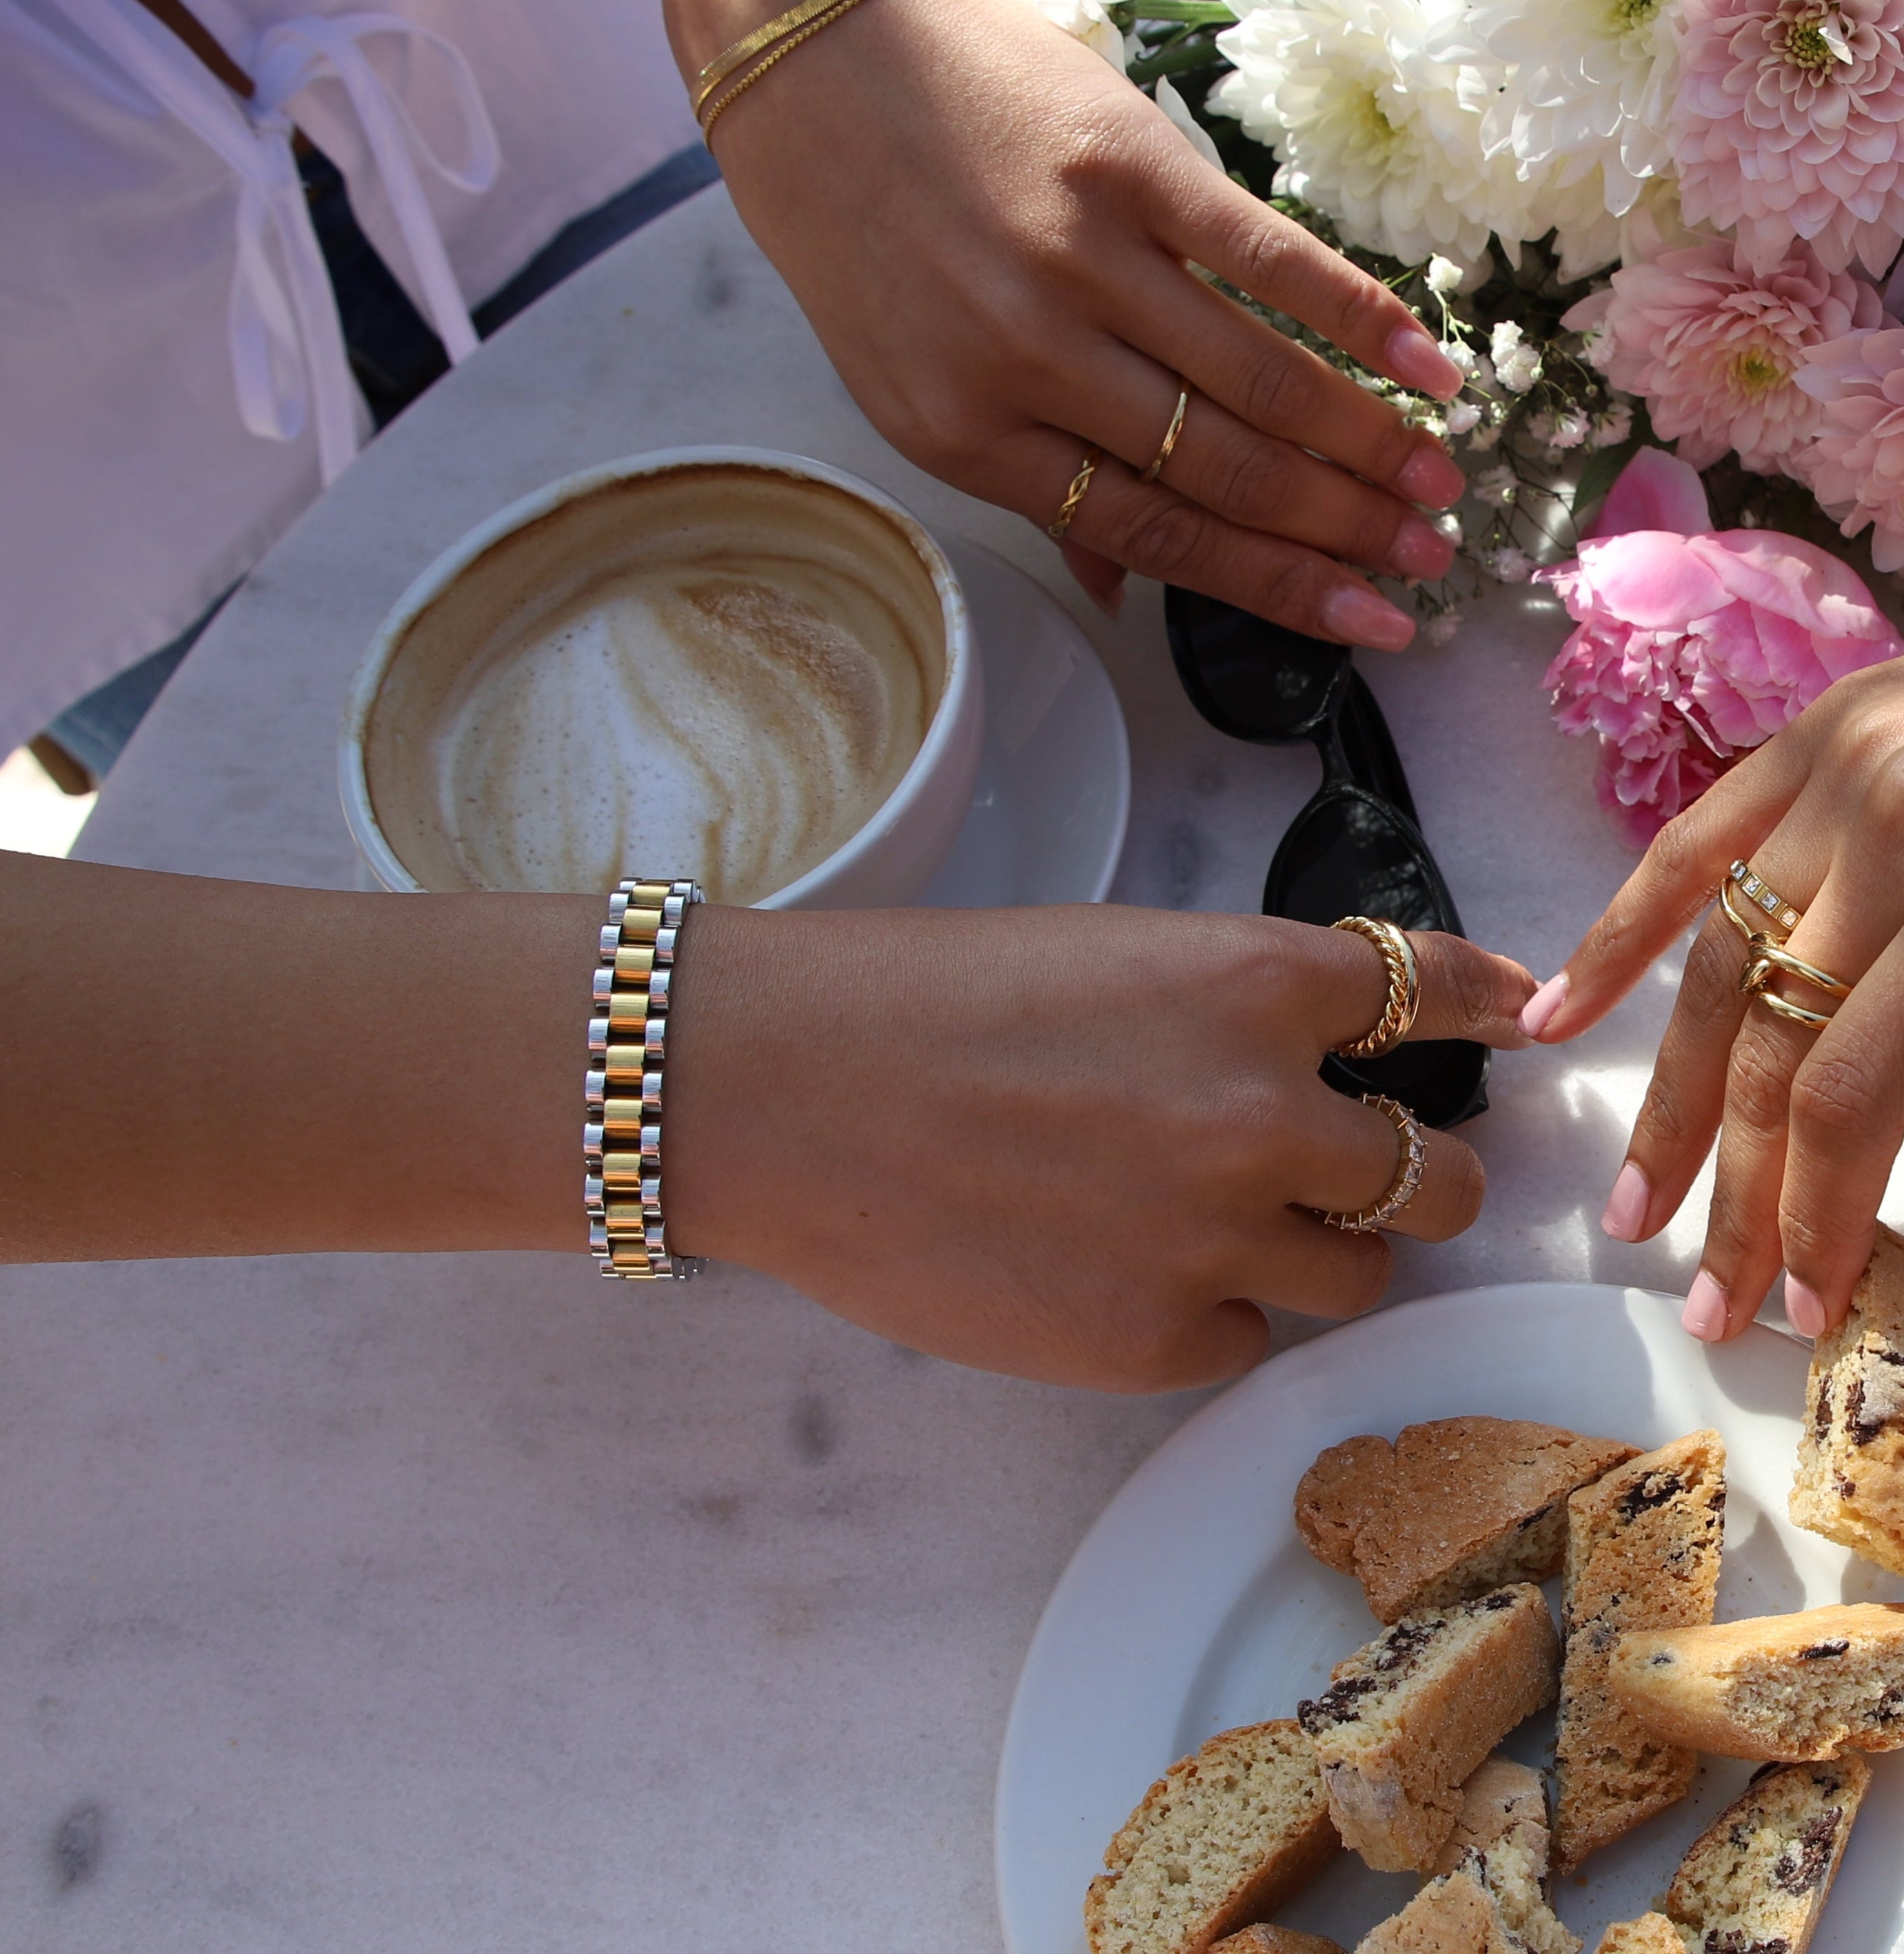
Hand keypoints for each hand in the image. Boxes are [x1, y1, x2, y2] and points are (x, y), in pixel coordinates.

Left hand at [664, 0, 1466, 647]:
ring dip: (1363, 441)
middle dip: (1339, 529)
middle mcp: (1026, 364)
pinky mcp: (1126, 168)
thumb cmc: (868, 242)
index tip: (1361, 618)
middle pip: (1220, 469)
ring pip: (1253, 379)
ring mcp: (1080, 262)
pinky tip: (1420, 362)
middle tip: (1427, 558)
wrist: (821, 69)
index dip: (1272, 585)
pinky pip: (1261, 257)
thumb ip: (1029, 486)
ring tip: (1435, 484)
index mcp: (969, 440)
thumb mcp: (912, 391)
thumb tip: (1119, 590)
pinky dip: (1352, 314)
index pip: (1153, 534)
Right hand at [669, 905, 1534, 1389]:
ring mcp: (1216, 1241)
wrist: (785, 1092)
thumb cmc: (918, 997)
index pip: (1433, 990)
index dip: (1488, 1002)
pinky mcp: (1152, 1344)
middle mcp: (1267, 1115)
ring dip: (1310, 1251)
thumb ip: (1227, 1011)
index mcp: (1253, 984)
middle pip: (1439, 1177)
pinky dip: (1203, 1314)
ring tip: (1208, 1227)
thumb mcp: (1103, 957)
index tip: (1517, 1014)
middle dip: (1414, 1174)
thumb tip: (1305, 1070)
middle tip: (1363, 1172)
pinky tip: (1108, 1273)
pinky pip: (1243, 1343)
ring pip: (1358, 1275)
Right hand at [1521, 659, 1903, 1342]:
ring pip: (1715, 973)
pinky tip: (1550, 1023)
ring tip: (1633, 1211)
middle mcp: (1880, 830)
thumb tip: (1860, 1173)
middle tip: (1714, 1303)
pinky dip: (1614, 940)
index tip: (1801, 1308)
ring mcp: (1829, 776)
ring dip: (1669, 1106)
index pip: (1850, 1092)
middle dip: (1742, 1190)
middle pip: (1771, 1047)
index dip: (1817, 1210)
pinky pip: (1682, 852)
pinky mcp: (1802, 742)